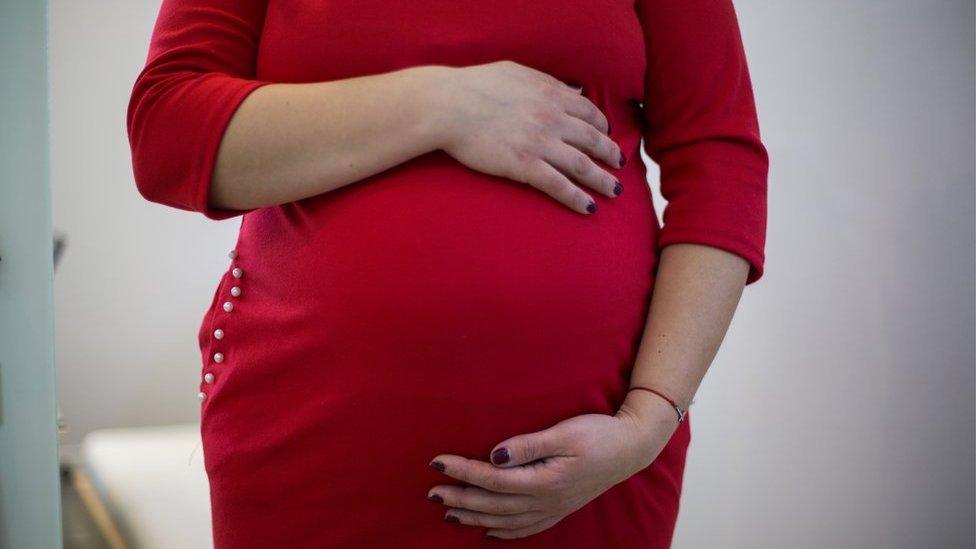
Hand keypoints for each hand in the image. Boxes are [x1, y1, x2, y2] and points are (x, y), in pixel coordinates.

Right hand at [427, 60, 626, 214]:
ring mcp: (541, 144)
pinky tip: (589, 208)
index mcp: (551, 94)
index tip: (607, 135)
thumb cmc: (475, 85)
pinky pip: (559, 186)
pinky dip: (577, 198)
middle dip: (611, 154)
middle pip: (593, 140)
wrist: (448, 105)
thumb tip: (573, 91)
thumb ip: (549, 83)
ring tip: (615, 191)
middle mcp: (552, 118)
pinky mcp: (525, 166)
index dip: (603, 126)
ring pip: (583, 166)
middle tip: (621, 165)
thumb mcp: (518, 73)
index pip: (589, 112)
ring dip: (603, 180)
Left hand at [427, 401, 678, 539]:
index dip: (463, 471)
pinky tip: (489, 531)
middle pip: (493, 504)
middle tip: (432, 492)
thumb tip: (494, 455)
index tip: (437, 462)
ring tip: (449, 510)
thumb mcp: (563, 433)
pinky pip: (526, 528)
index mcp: (544, 480)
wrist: (632, 447)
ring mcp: (553, 508)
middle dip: (460, 498)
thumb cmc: (599, 434)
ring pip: (505, 520)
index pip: (492, 479)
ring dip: (475, 516)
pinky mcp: (560, 508)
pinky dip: (504, 531)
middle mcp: (546, 501)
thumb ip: (527, 446)